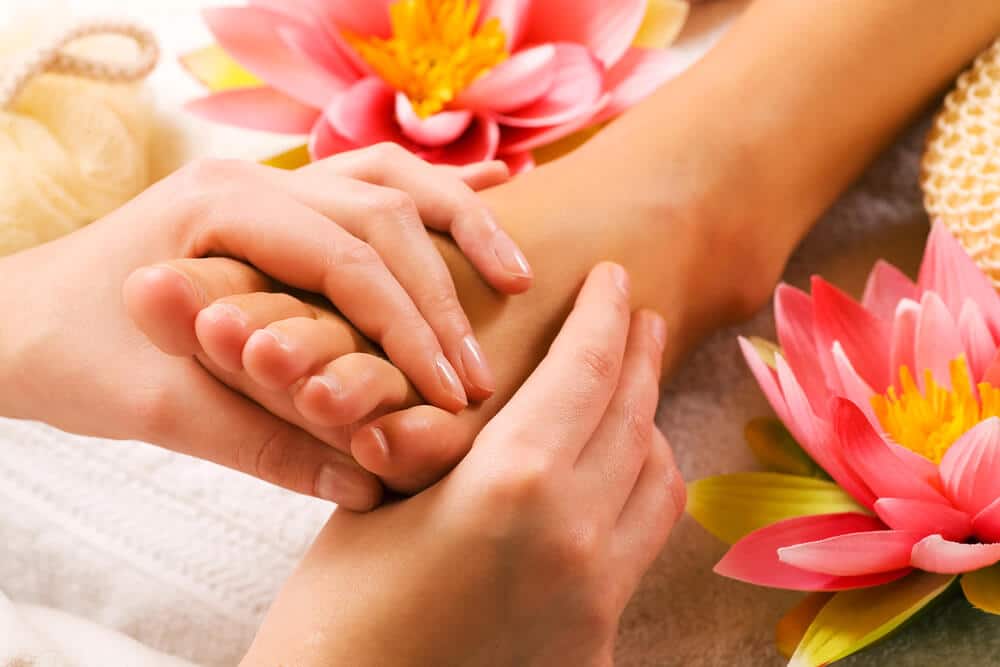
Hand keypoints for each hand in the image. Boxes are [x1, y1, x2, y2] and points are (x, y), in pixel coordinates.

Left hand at [0, 145, 528, 509]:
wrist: (11, 324)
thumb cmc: (69, 355)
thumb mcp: (160, 411)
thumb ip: (263, 444)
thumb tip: (366, 484)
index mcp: (220, 207)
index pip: (348, 260)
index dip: (410, 329)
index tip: (455, 394)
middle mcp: (253, 180)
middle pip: (382, 214)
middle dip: (441, 297)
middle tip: (479, 375)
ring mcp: (268, 183)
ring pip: (387, 182)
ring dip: (456, 225)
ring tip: (515, 274)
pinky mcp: (278, 206)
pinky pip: (369, 184)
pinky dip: (430, 196)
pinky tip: (489, 195)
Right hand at [242, 264, 685, 666]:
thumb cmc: (333, 611)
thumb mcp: (381, 500)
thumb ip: (453, 445)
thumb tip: (484, 400)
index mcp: (513, 483)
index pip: (584, 370)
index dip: (605, 313)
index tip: (616, 278)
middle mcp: (576, 536)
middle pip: (635, 416)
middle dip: (640, 355)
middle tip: (640, 318)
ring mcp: (598, 596)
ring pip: (658, 481)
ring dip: (647, 426)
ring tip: (624, 397)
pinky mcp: (598, 643)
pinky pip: (640, 544)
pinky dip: (636, 494)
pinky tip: (604, 483)